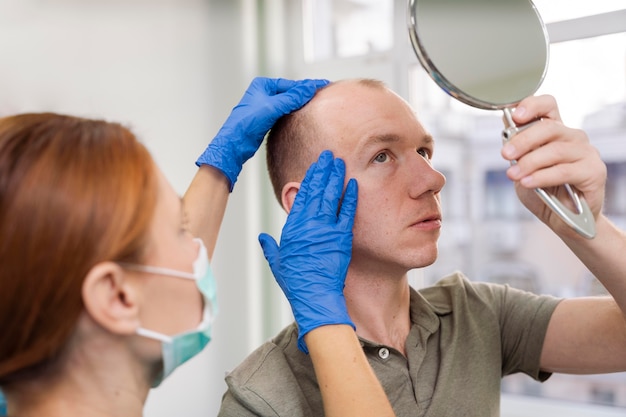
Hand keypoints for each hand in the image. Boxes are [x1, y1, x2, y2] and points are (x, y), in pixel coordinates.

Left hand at [196, 77, 328, 190]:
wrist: (234, 144)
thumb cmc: (247, 123)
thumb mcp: (272, 107)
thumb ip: (292, 97)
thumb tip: (309, 88)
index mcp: (263, 85)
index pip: (291, 84)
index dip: (307, 86)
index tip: (324, 85)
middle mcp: (264, 93)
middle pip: (290, 92)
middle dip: (306, 94)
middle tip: (324, 93)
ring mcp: (265, 106)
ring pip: (288, 103)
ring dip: (301, 103)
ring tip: (318, 102)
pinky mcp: (267, 119)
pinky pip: (285, 113)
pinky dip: (295, 113)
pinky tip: (304, 114)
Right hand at [258, 150, 356, 352]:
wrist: (315, 295)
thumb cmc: (295, 281)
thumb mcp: (277, 262)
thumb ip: (270, 246)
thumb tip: (262, 237)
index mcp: (292, 227)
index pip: (301, 196)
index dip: (309, 179)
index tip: (314, 167)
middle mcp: (308, 224)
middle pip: (317, 190)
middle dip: (323, 170)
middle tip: (329, 155)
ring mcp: (326, 228)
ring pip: (331, 195)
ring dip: (336, 177)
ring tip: (340, 162)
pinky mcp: (342, 236)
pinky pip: (347, 211)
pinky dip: (350, 196)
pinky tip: (353, 183)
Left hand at [501, 95, 606, 234]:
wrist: (563, 221)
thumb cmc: (543, 193)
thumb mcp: (522, 171)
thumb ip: (517, 154)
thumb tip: (507, 137)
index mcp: (554, 132)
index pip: (548, 106)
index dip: (532, 105)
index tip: (515, 115)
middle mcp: (572, 138)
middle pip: (549, 128)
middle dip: (523, 140)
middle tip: (505, 154)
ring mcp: (586, 153)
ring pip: (555, 150)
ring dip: (530, 162)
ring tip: (514, 174)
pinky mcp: (594, 171)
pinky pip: (564, 170)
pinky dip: (542, 176)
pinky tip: (529, 182)